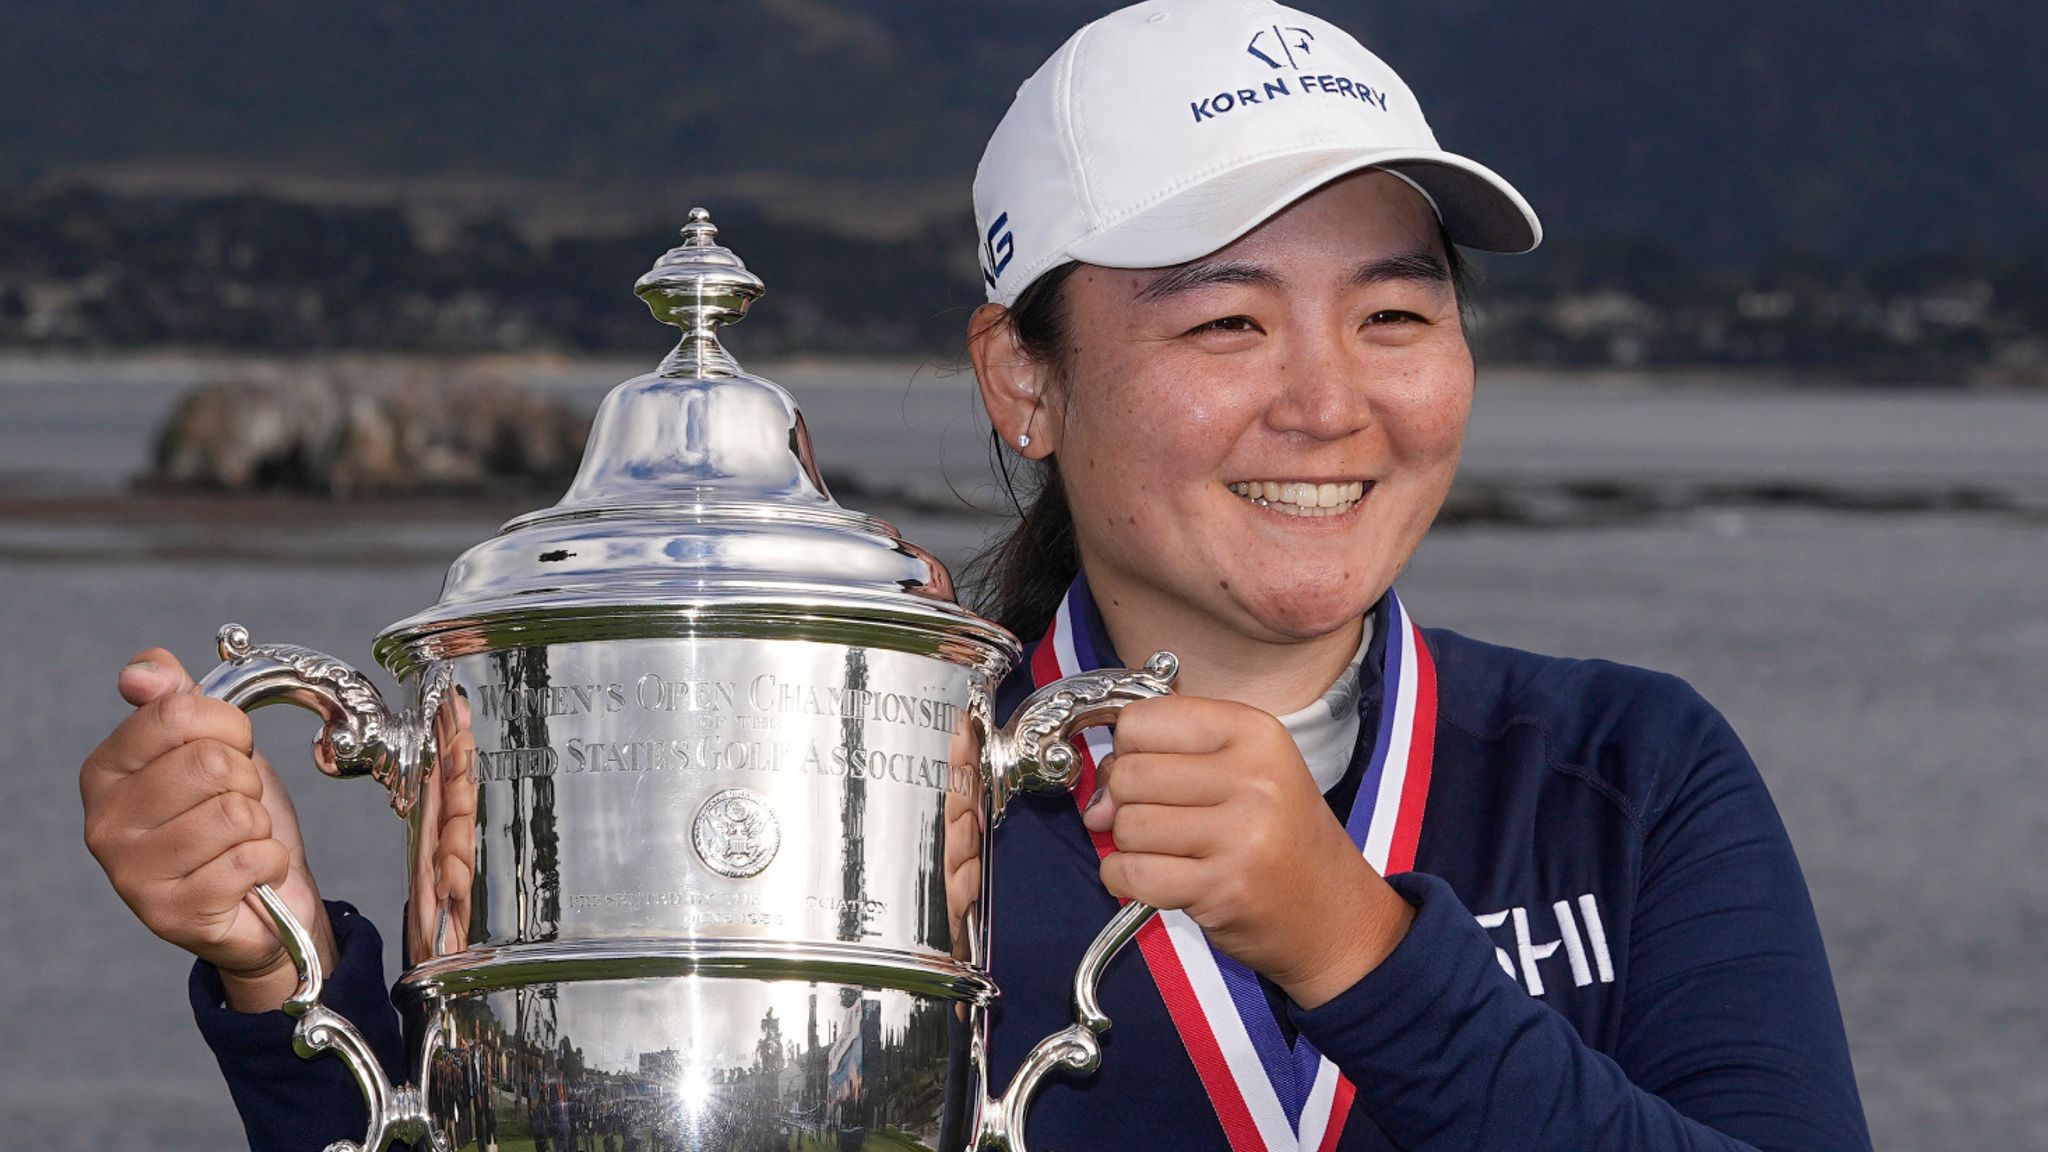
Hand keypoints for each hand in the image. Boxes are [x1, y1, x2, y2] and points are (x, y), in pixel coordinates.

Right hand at [80, 648, 335, 1011]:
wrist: (263, 901)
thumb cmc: (230, 820)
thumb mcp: (210, 748)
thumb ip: (178, 701)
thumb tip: (143, 670)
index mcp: (104, 771)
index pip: (177, 712)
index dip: (229, 727)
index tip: (231, 749)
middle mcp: (104, 823)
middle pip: (210, 763)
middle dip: (247, 781)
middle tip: (237, 804)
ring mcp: (132, 874)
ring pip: (234, 812)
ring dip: (258, 825)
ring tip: (239, 841)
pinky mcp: (172, 913)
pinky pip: (251, 858)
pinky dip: (269, 862)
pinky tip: (249, 876)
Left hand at [1082, 695, 1414, 1008]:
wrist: (1334, 915)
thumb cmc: (1281, 838)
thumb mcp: (1245, 770)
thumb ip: (1169, 758)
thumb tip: (1096, 793)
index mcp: (1255, 732)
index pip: (1144, 719)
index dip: (1129, 749)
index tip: (1146, 770)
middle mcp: (1252, 776)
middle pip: (1130, 774)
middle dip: (1125, 803)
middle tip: (1158, 820)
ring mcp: (1240, 834)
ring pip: (1127, 825)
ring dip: (1131, 845)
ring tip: (1172, 852)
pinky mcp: (1221, 887)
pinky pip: (1131, 873)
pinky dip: (1126, 879)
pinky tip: (1158, 879)